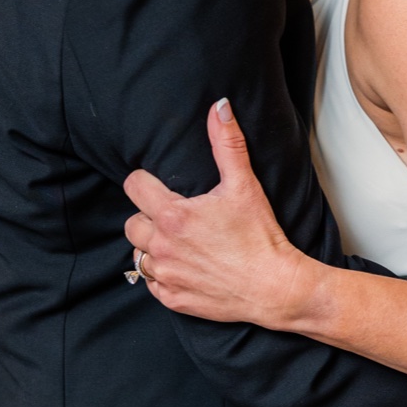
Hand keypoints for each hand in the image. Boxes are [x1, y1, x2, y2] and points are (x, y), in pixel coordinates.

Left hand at [123, 99, 309, 325]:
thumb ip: (227, 143)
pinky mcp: (173, 299)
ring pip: (138, 254)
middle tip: (176, 217)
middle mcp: (162, 247)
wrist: (274, 287)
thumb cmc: (260, 236)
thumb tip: (220, 107)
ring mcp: (166, 276)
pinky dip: (163, 275)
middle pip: (132, 223)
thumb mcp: (244, 185)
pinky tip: (186, 266)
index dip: (146, 182)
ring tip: (181, 242)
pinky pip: (151, 283)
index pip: (133, 187)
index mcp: (173, 216)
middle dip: (148, 217)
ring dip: (153, 247)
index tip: (161, 186)